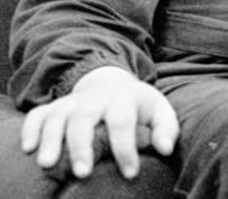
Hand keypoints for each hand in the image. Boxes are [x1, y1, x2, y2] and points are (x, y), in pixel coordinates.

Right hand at [21, 66, 177, 179]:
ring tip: (48, 164)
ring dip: (51, 141)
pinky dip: (30, 129)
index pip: (122, 122)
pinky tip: (28, 148)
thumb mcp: (157, 110)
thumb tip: (166, 149)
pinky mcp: (52, 109)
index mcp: (121, 99)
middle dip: (82, 146)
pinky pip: (36, 115)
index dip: (126, 148)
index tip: (130, 173)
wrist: (111, 85)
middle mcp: (93, 100)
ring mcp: (70, 104)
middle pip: (84, 120)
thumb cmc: (136, 107)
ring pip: (57, 119)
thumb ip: (166, 128)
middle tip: (82, 173)